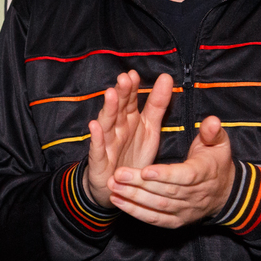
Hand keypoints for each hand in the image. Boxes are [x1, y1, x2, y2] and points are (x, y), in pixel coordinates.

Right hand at [84, 71, 171, 207]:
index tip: (133, 74)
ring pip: (107, 124)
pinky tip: (94, 126)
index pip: (130, 100)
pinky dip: (96, 137)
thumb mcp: (150, 128)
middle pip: (118, 109)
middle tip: (124, 79)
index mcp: (129, 120)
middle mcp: (117, 128)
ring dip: (108, 109)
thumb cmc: (133, 154)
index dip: (132, 88)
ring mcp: (107, 143)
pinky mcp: (100, 160)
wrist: (117, 186)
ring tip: (110, 95)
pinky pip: (97, 148)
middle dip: (121, 94)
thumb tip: (166, 77)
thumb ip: (157, 104)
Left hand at [108, 114, 234, 227]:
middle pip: (166, 192)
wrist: (225, 193)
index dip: (164, 175)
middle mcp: (195, 195)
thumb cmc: (216, 162)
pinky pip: (156, 219)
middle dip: (140, 184)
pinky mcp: (177, 221)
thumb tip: (211, 121)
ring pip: (158, 206)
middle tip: (118, 174)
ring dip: (134, 198)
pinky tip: (118, 202)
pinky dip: (136, 212)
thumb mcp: (219, 143)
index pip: (184, 176)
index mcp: (204, 173)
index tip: (144, 170)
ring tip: (113, 186)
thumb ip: (213, 132)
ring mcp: (186, 211)